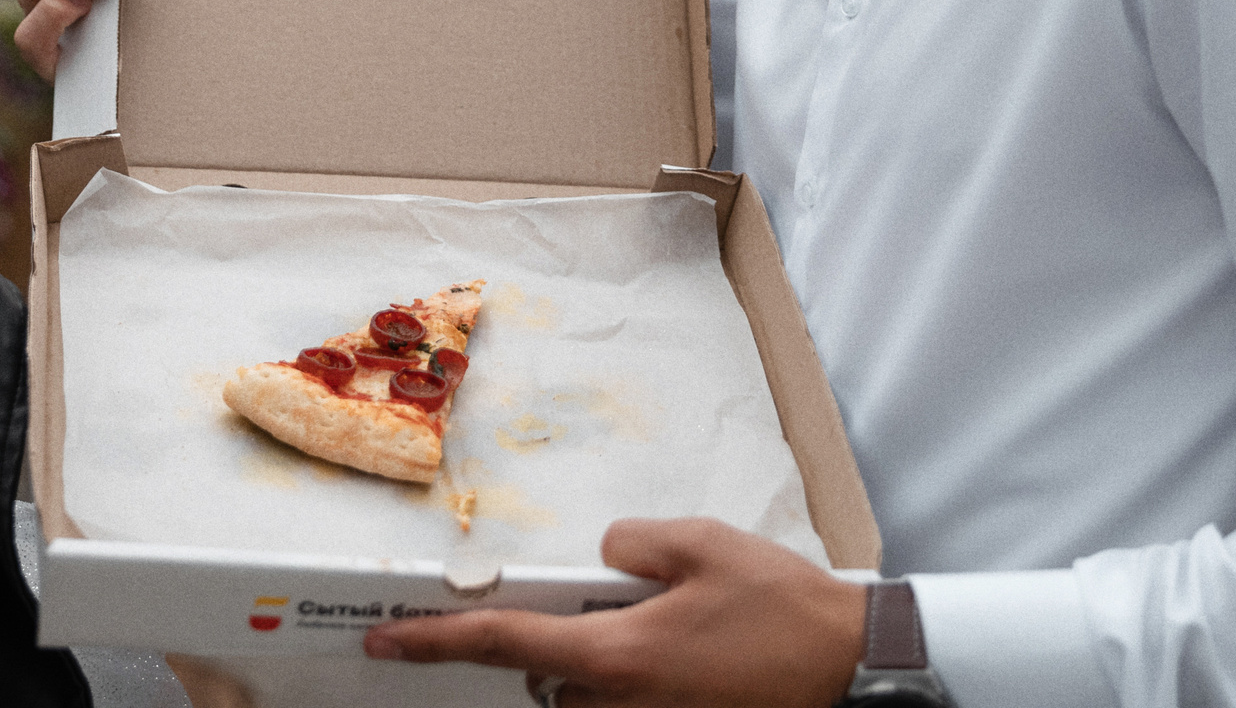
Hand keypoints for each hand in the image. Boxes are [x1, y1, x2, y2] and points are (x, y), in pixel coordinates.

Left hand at [362, 518, 865, 707]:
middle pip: (547, 677)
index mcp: (616, 655)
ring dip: (602, 664)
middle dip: (560, 639)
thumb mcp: (701, 544)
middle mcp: (620, 705)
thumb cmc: (782, 609)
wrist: (851, 669)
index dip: (436, 640)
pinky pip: (626, 707)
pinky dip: (636, 679)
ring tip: (677, 627)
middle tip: (627, 601)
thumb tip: (605, 556)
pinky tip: (694, 650)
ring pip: (587, 697)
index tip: (384, 638)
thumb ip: (632, 544)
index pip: (502, 644)